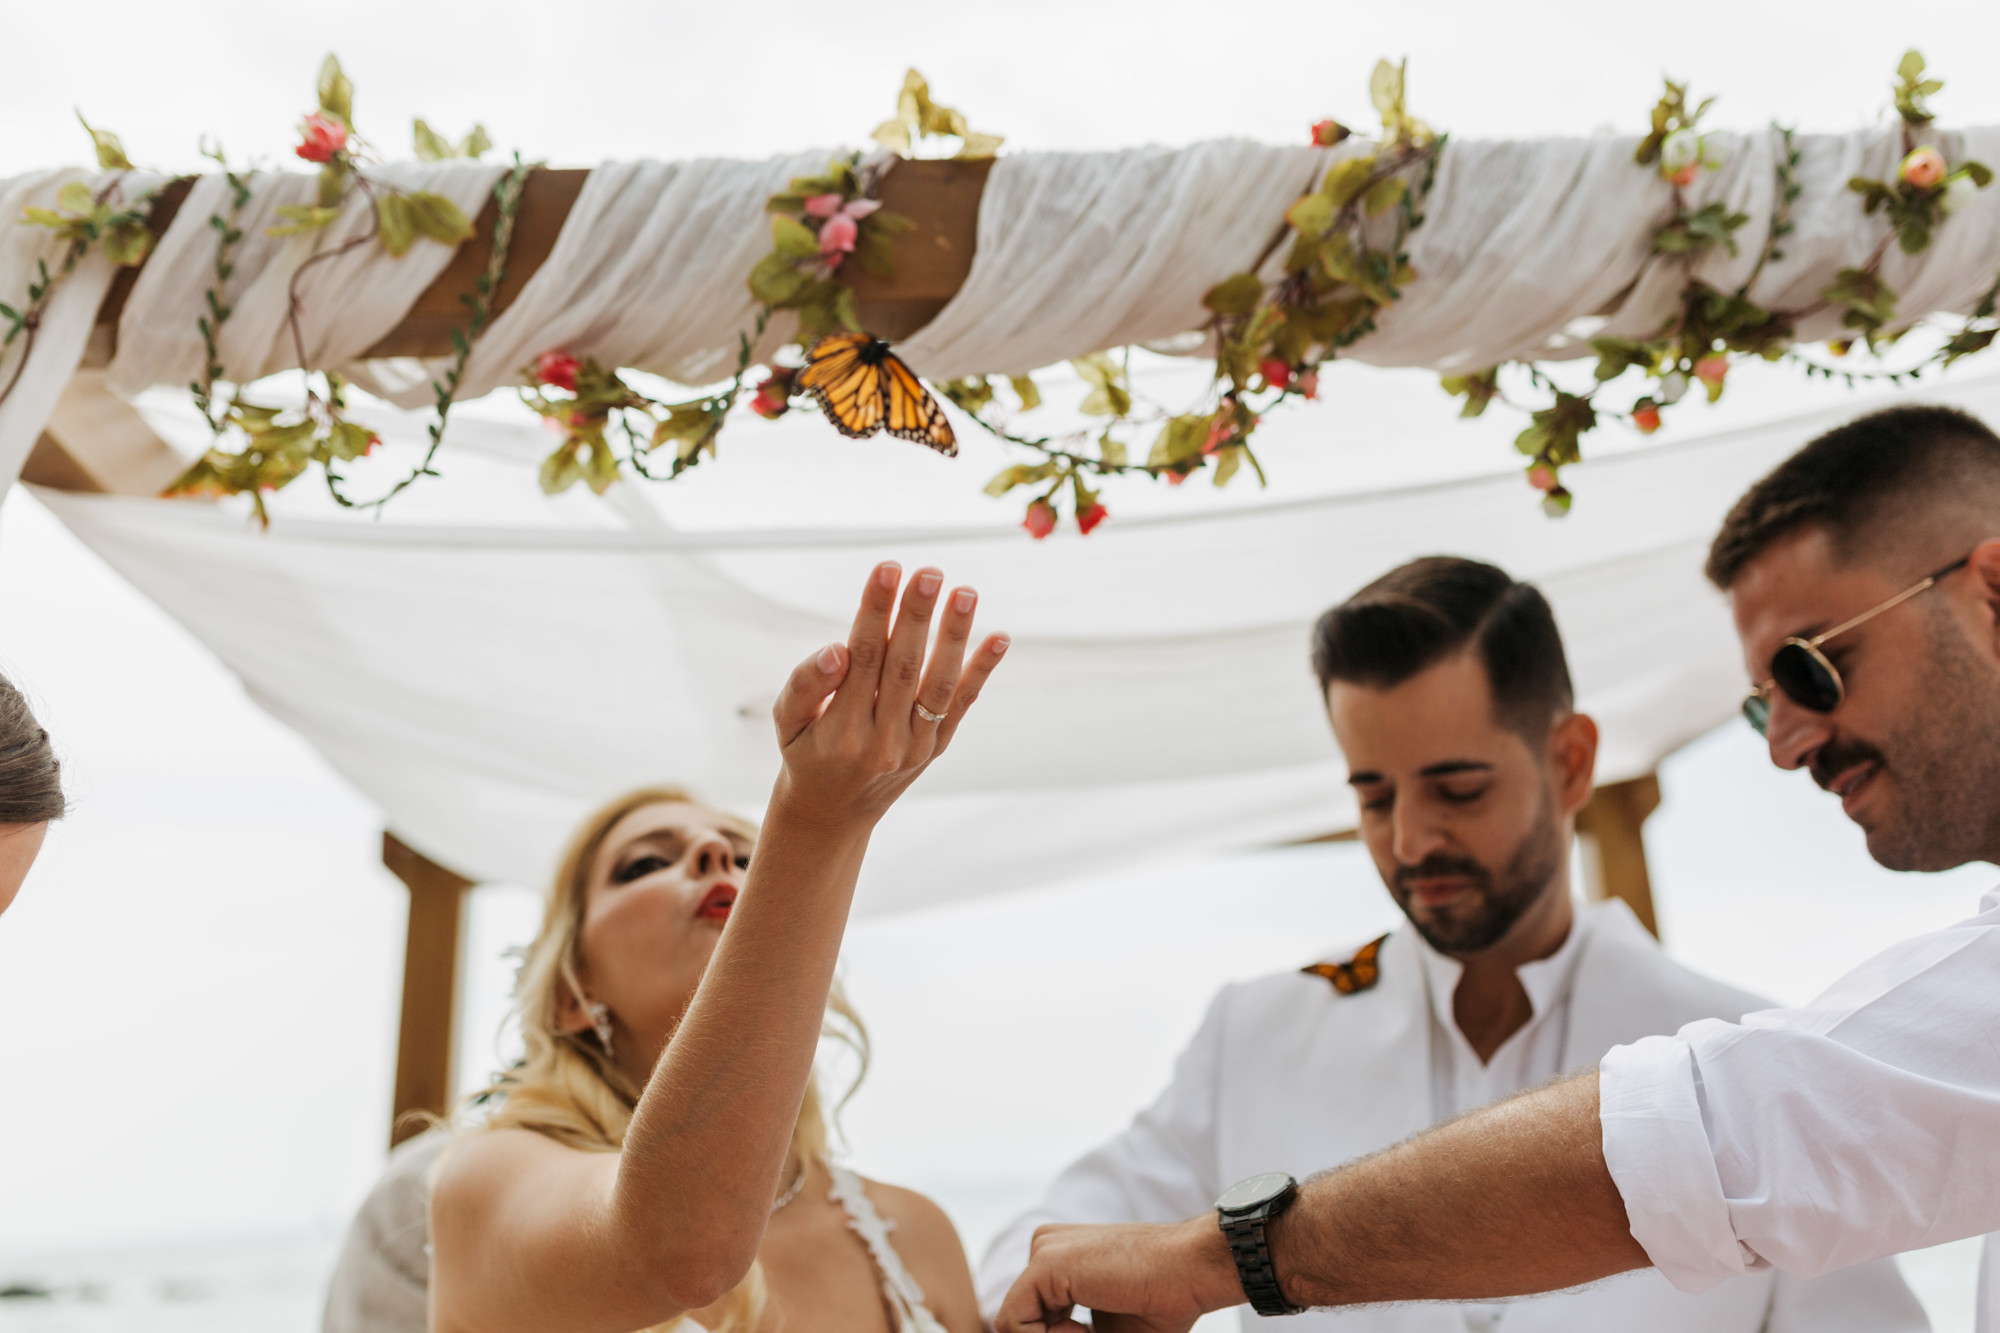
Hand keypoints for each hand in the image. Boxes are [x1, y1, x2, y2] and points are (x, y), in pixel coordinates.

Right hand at [770, 561, 1006, 829]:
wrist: (833, 813)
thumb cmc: (806, 752)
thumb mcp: (787, 722)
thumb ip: (806, 684)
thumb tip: (837, 649)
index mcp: (839, 731)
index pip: (863, 658)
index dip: (876, 611)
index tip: (888, 569)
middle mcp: (882, 741)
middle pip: (903, 666)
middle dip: (917, 616)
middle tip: (929, 571)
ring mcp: (915, 747)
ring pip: (938, 685)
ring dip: (954, 637)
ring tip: (965, 592)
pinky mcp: (936, 747)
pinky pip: (961, 706)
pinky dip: (981, 671)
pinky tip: (999, 637)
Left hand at [996, 1218, 1238, 1332]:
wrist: (1191, 1271)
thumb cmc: (1162, 1302)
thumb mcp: (1104, 1328)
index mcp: (1059, 1259)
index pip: (1029, 1315)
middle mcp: (1046, 1247)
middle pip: (1022, 1319)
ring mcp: (1044, 1251)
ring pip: (1014, 1324)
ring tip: (1090, 1332)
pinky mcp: (1045, 1263)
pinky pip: (1013, 1322)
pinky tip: (1080, 1328)